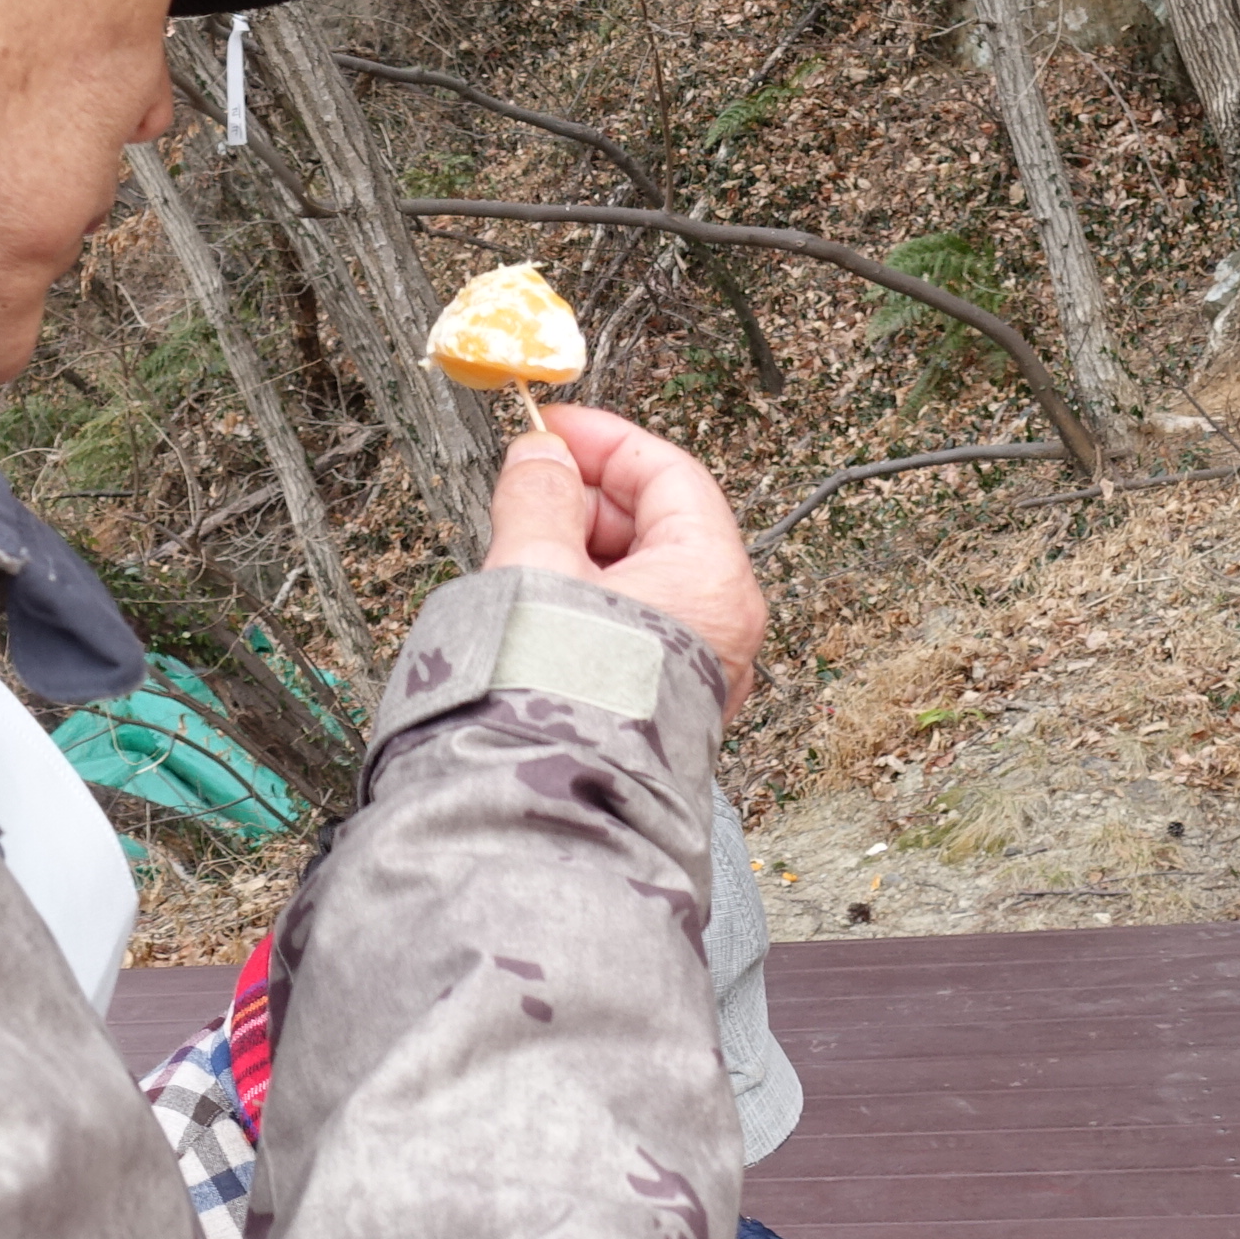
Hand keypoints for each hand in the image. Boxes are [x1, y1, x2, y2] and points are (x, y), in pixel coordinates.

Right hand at [482, 403, 765, 716]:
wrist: (549, 810)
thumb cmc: (557, 702)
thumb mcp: (535, 568)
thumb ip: (537, 496)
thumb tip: (541, 457)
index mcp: (710, 578)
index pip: (667, 474)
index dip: (603, 441)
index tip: (551, 428)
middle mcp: (721, 624)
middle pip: (657, 524)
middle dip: (585, 500)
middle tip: (523, 490)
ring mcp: (698, 668)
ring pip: (641, 577)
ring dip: (578, 554)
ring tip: (519, 558)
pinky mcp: (664, 702)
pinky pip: (633, 625)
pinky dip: (588, 602)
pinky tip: (539, 609)